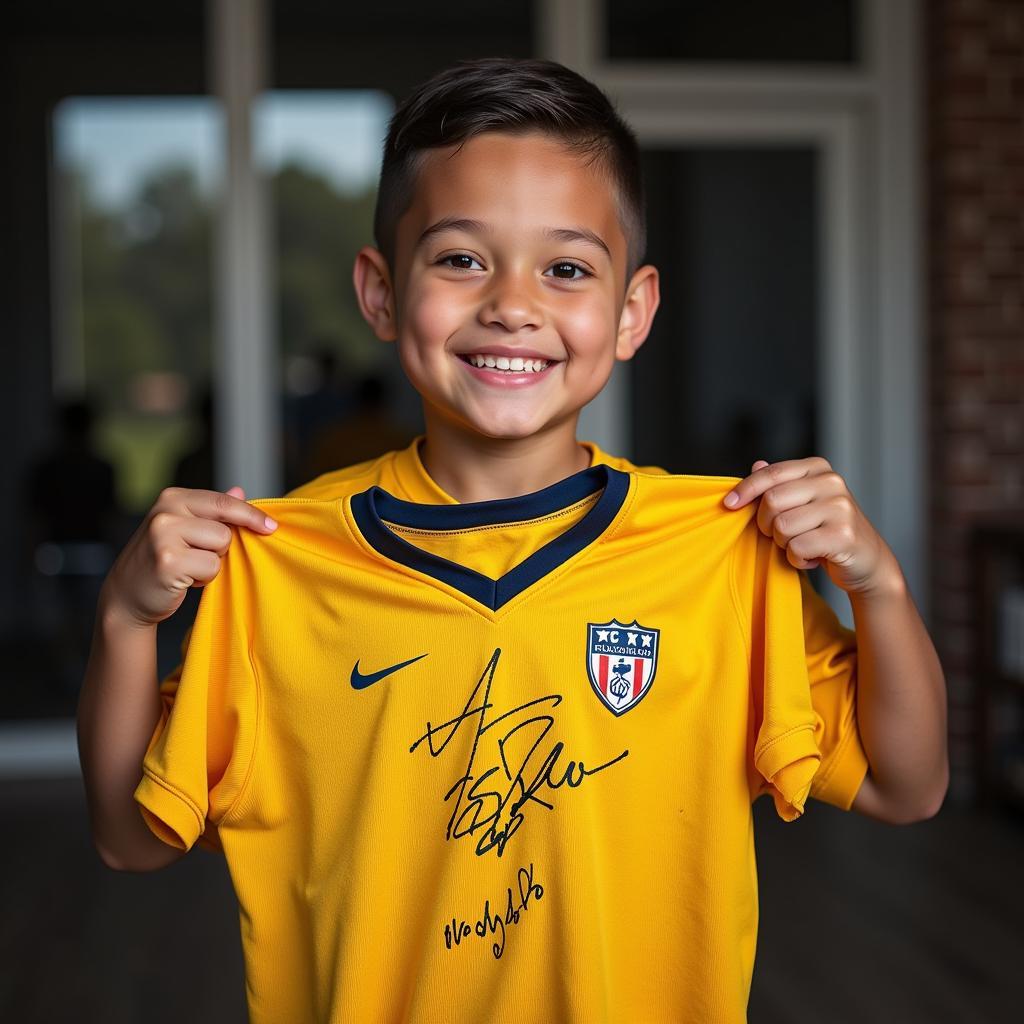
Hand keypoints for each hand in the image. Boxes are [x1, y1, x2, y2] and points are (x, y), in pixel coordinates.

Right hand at [100, 486, 276, 628]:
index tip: (271, 527)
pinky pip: (211, 567)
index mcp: (172, 497)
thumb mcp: (184, 528)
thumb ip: (212, 511)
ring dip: (211, 563)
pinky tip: (182, 579)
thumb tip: (240, 491)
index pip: (224, 502)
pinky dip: (203, 578)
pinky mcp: (167, 561)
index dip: (251, 515)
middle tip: (194, 555)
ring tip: (187, 566)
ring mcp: (163, 535)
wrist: (126, 595)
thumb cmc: (162, 560)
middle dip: (219, 547)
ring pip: (220, 546)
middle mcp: (166, 512)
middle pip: (226, 528)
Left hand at [723, 457, 902, 596]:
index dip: (745, 489)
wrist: (866, 561)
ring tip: (802, 545)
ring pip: (782, 526)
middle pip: (771, 501)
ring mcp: (840, 508)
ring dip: (783, 544)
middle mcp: (832, 482)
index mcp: (819, 468)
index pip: (771, 474)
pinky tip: (812, 557)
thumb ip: (780, 485)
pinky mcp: (843, 535)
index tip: (729, 504)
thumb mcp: (803, 503)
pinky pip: (797, 547)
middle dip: (766, 524)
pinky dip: (796, 558)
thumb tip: (756, 464)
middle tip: (782, 535)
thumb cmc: (826, 530)